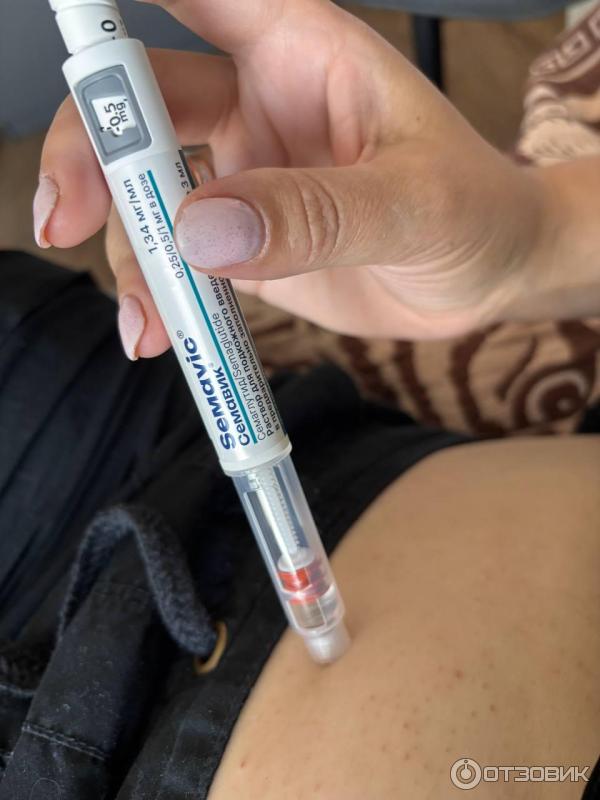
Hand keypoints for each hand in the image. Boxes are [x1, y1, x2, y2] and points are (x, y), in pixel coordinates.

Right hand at [37, 0, 546, 358]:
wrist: (487, 279)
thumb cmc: (476, 213)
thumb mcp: (415, 207)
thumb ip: (318, 212)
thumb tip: (201, 229)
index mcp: (298, 51)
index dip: (118, 7)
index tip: (69, 31)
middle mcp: (256, 105)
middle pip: (138, 104)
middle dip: (90, 155)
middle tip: (65, 219)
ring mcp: (244, 177)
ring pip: (146, 192)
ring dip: (127, 251)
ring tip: (145, 320)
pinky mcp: (243, 242)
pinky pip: (178, 258)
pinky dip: (159, 294)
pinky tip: (158, 332)